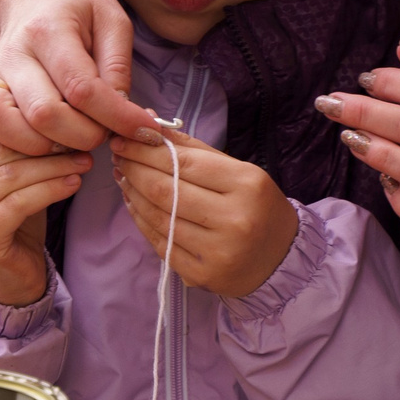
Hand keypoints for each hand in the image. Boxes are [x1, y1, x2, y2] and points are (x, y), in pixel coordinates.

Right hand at [0, 0, 155, 164]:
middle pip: (45, 115)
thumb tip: (124, 115)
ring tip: (78, 136)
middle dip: (86, 135)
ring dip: (53, 147)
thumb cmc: (76, 5)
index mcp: (48, 30)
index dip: (117, 117)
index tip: (144, 129)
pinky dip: (22, 147)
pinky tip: (50, 143)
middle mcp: (14, 55)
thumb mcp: (112, 19)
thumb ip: (118, 67)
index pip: (82, 89)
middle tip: (106, 131)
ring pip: (13, 130)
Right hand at [0, 130, 90, 307]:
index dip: (22, 122)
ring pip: (8, 176)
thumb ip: (15, 148)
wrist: (11, 277)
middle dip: (42, 144)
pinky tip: (72, 184)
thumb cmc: (13, 220)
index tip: (59, 122)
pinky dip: (49, 190)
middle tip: (79, 142)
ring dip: (51, 166)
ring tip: (82, 162)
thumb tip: (53, 115)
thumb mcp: (10, 177)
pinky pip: (16, 204)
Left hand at [107, 125, 301, 299]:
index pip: (184, 163)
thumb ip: (194, 149)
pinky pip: (160, 242)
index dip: (147, 149)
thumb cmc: (257, 206)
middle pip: (166, 190)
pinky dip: (141, 220)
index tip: (124, 138)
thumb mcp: (238, 170)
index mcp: (247, 185)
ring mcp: (216, 252)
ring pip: (158, 217)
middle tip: (118, 155)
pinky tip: (134, 203)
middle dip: (135, 168)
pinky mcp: (200, 275)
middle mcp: (234, 219)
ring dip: (133, 193)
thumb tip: (149, 123)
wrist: (281, 259)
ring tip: (123, 175)